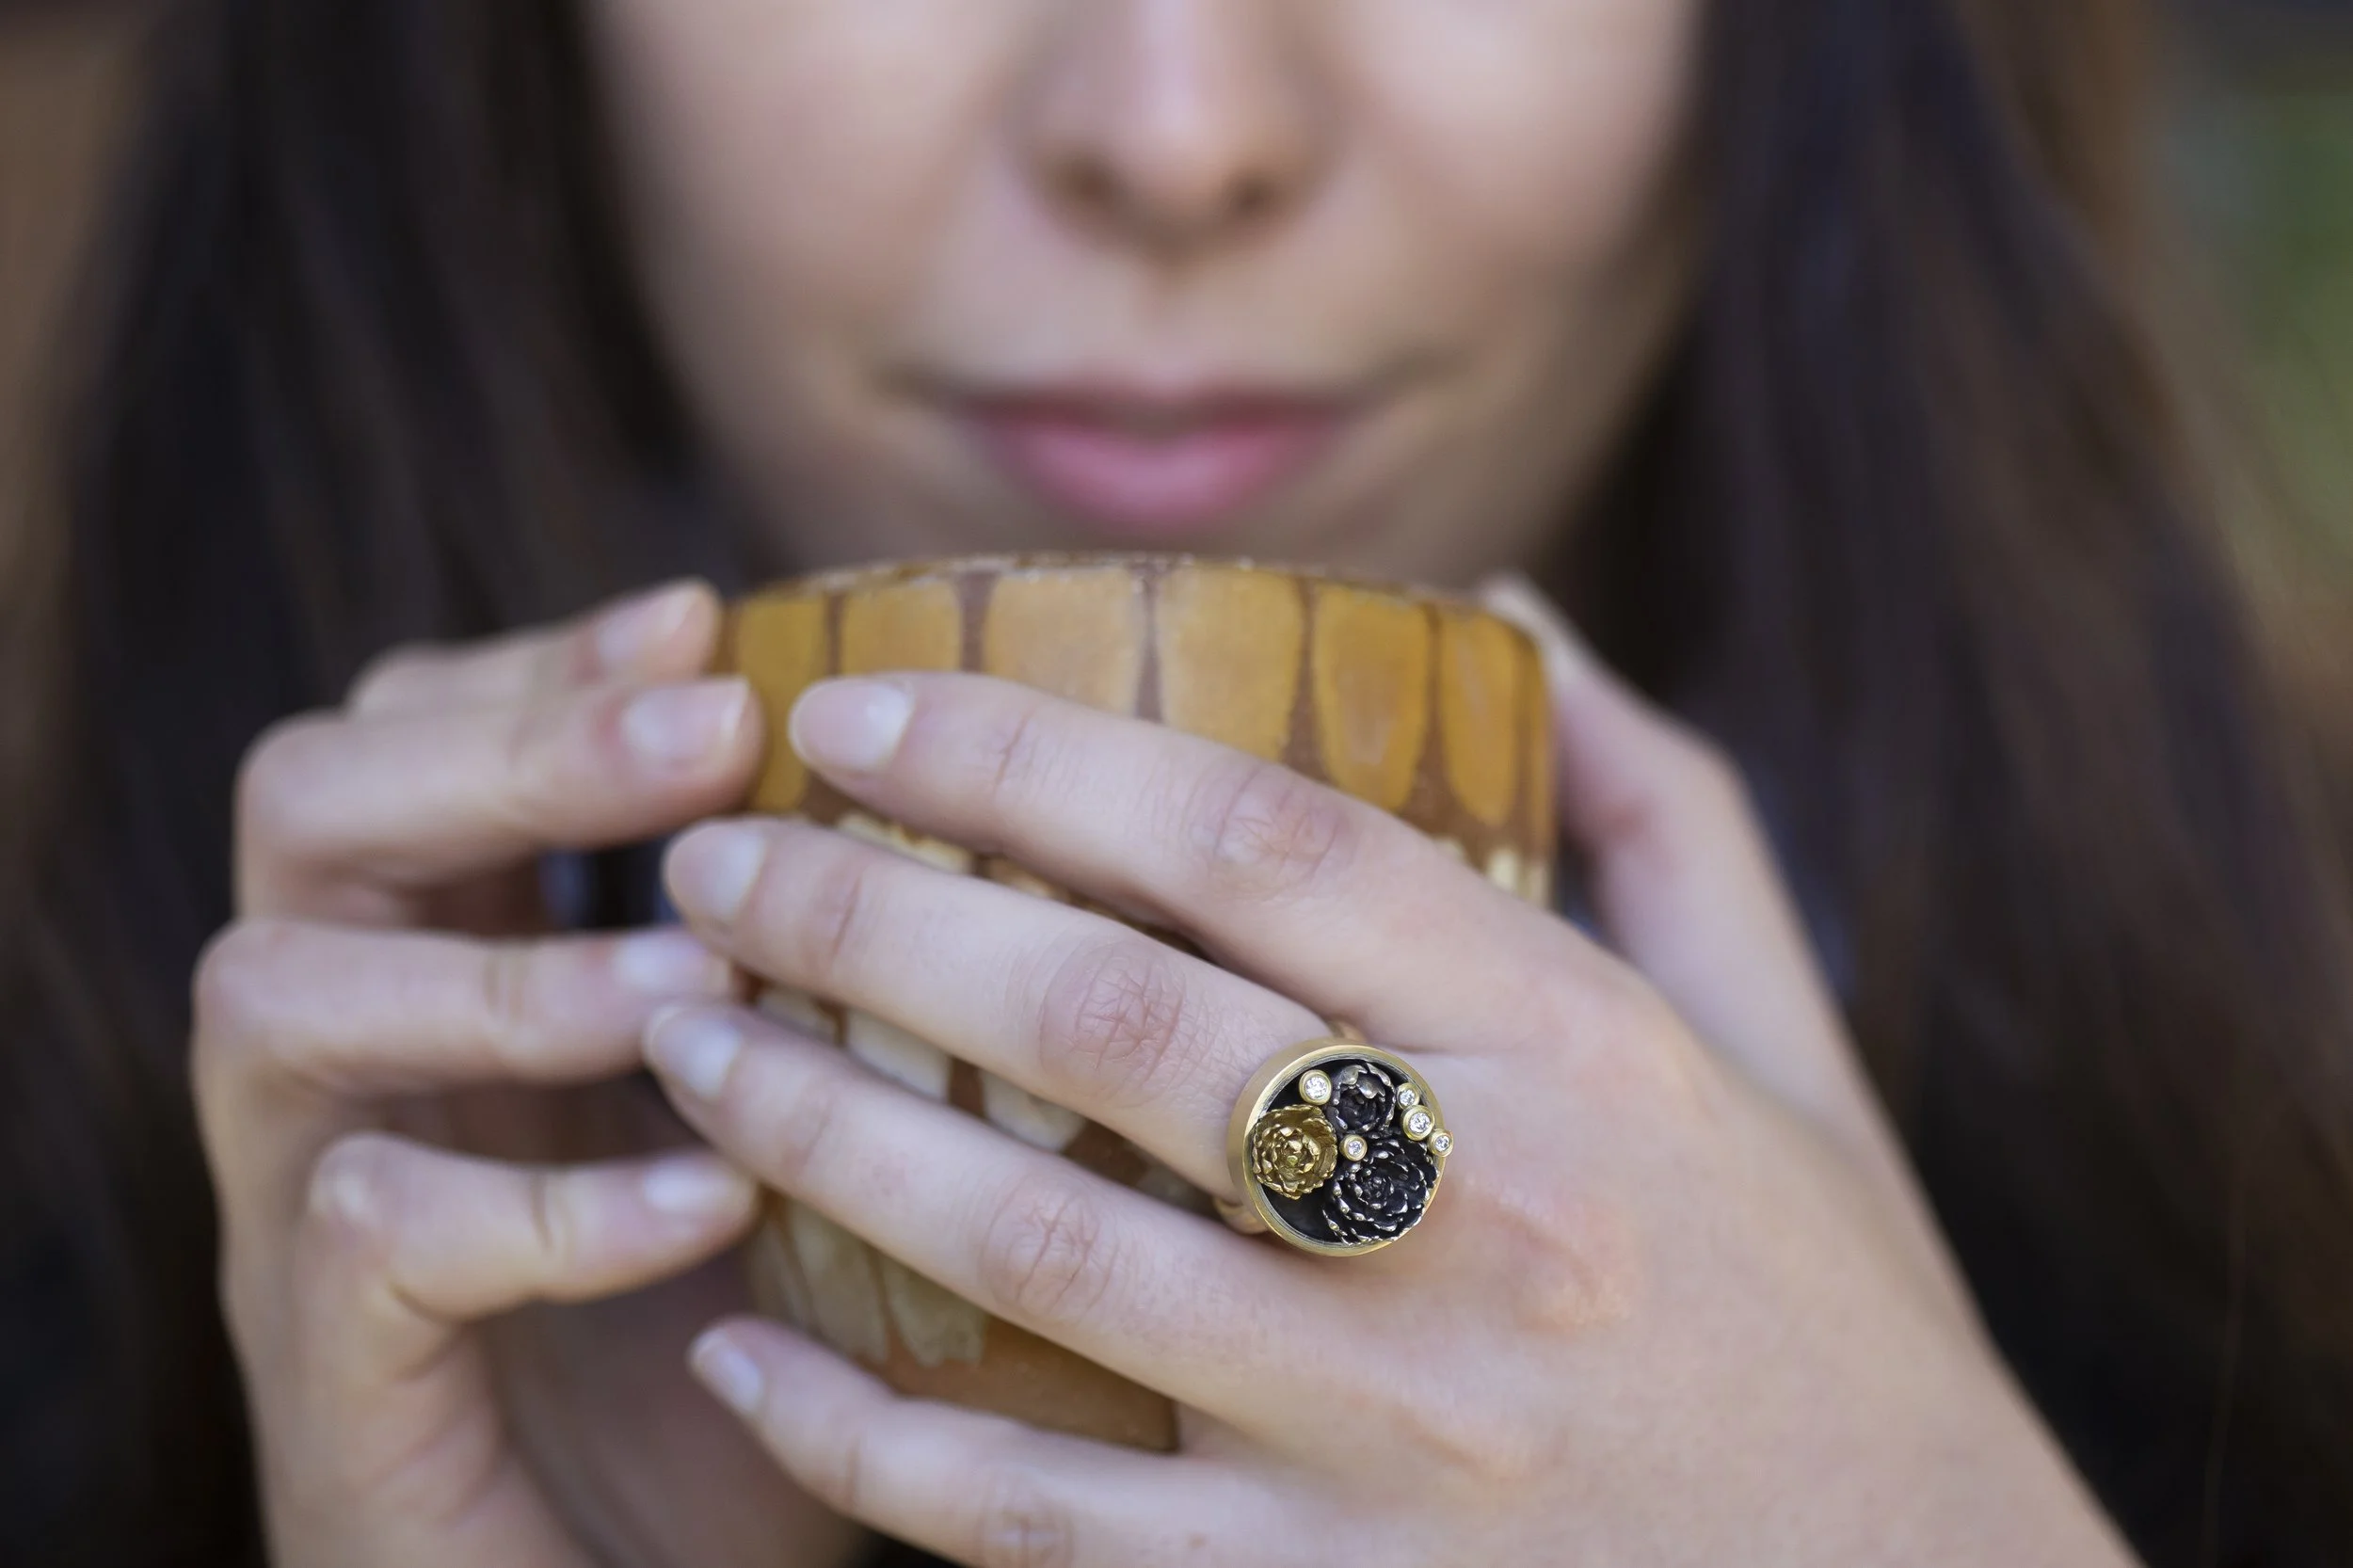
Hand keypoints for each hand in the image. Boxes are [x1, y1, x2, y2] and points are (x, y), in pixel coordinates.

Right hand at [193, 582, 864, 1567]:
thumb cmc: (741, 1341)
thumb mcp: (797, 1126)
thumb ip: (834, 985)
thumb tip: (1008, 828)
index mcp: (444, 964)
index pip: (420, 734)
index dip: (551, 662)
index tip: (711, 620)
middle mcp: (345, 1060)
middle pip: (308, 806)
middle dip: (510, 746)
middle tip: (705, 732)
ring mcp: (305, 1212)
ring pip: (280, 999)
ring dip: (505, 966)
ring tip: (700, 982)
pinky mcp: (330, 1377)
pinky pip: (369, 1235)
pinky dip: (547, 1203)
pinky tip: (707, 1199)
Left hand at [642, 581, 2137, 1565]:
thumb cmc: (1838, 1311)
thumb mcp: (1791, 1036)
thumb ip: (1659, 803)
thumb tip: (1506, 610)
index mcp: (1581, 1050)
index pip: (1250, 838)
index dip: (1020, 750)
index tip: (854, 709)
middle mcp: (1481, 1221)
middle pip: (1103, 1025)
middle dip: (860, 920)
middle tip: (711, 860)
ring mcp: (1394, 1432)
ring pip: (1036, 1259)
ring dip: (815, 1138)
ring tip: (684, 1042)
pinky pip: (1040, 1519)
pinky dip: (861, 1436)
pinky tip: (736, 1350)